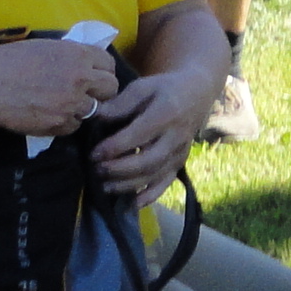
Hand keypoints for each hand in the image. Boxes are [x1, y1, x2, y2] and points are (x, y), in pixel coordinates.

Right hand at [0, 38, 121, 140]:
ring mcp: (71, 104)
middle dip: (101, 90)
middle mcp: (80, 79)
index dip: (102, 70)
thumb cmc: (8, 60)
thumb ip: (70, 55)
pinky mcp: (59, 124)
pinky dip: (66, 122)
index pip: (109, 64)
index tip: (94, 75)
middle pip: (111, 88)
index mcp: (77, 55)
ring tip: (65, 104)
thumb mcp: (45, 47)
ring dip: (83, 108)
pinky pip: (74, 126)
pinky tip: (51, 115)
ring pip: (95, 110)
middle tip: (87, 92)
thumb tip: (85, 61)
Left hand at [90, 60, 216, 197]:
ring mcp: (180, 152)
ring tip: (105, 186)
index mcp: (167, 113)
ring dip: (129, 184)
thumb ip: (120, 103)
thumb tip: (96, 117)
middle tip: (97, 170)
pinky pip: (167, 183)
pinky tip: (133, 203)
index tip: (94, 153)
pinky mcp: (180, 162)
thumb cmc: (163, 89)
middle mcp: (176, 136)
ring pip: (155, 174)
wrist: (195, 93)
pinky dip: (151, 196)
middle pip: (149, 160)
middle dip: (120, 169)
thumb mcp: (143, 87)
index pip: (139, 134)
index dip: (115, 147)